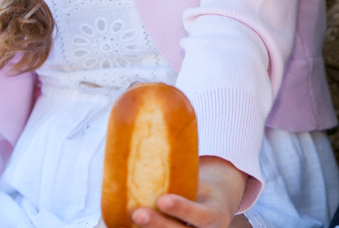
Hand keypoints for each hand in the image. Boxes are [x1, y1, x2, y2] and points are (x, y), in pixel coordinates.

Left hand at [131, 156, 248, 227]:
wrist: (213, 208)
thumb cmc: (202, 188)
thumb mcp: (201, 179)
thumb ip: (183, 166)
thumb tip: (162, 121)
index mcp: (215, 216)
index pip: (202, 216)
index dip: (182, 209)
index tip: (163, 199)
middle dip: (158, 225)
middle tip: (138, 212)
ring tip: (129, 218)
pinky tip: (123, 225)